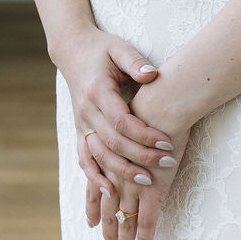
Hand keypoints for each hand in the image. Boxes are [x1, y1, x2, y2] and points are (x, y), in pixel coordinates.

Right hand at [57, 26, 186, 239]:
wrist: (73, 50)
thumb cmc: (102, 49)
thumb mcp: (119, 48)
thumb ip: (135, 62)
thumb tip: (153, 75)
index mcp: (98, 91)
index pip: (122, 121)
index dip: (144, 134)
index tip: (168, 142)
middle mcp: (86, 110)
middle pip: (113, 142)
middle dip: (141, 157)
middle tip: (167, 164)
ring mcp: (80, 123)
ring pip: (99, 155)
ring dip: (121, 172)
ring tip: (147, 182)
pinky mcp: (79, 131)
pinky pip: (84, 158)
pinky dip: (94, 177)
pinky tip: (108, 191)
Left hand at [103, 77, 192, 239]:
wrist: (164, 102)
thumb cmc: (148, 100)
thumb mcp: (124, 113)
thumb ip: (121, 124)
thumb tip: (117, 130)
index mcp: (107, 154)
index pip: (96, 186)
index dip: (94, 205)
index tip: (91, 223)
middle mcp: (116, 172)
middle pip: (109, 206)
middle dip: (109, 228)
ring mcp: (133, 181)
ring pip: (125, 216)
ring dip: (125, 236)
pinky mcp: (153, 186)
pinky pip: (148, 218)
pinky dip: (146, 234)